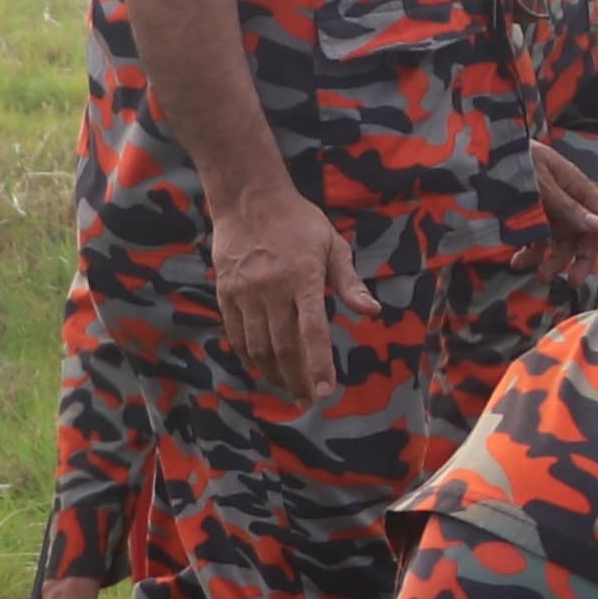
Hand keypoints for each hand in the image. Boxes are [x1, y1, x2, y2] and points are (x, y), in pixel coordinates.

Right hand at [206, 173, 373, 395]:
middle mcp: (273, 289)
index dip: (319, 365)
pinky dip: (249, 356)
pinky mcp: (226, 293)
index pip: (312, 332)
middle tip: (308, 400)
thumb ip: (350, 282)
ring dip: (273, 373)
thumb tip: (372, 312)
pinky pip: (236, 334)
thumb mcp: (332, 244)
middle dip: (297, 379)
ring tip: (286, 390)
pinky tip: (261, 368)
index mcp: (304, 279)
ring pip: (258, 346)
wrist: (248, 198)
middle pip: (284, 347)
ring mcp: (246, 293)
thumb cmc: (298, 221)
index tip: (326, 391)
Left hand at [525, 137, 597, 285]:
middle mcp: (569, 201)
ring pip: (562, 244)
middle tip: (572, 283)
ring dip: (554, 262)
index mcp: (579, 188)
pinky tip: (517, 262)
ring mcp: (550, 210)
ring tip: (540, 275)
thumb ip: (566, 205)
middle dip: (581, 262)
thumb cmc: (516, 158)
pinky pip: (538, 241)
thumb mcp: (540, 181)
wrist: (484, 149)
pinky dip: (531, 254)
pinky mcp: (531, 216)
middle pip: (586, 238)